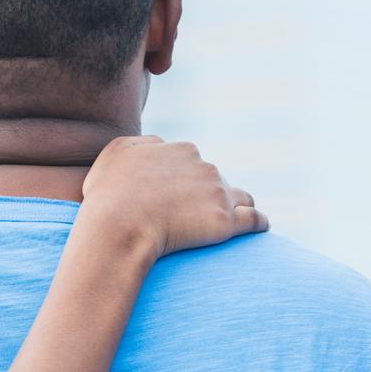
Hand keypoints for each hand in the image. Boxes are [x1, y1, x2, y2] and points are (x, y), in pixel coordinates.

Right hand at [79, 136, 266, 257]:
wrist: (118, 226)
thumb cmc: (109, 194)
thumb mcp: (116, 152)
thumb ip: (142, 143)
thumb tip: (160, 144)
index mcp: (181, 150)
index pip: (192, 161)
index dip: (186, 179)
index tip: (179, 195)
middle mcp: (204, 167)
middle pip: (215, 179)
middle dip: (210, 192)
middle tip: (196, 214)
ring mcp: (218, 194)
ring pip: (240, 196)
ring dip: (237, 205)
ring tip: (234, 219)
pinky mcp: (226, 223)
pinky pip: (255, 219)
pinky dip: (259, 222)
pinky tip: (261, 227)